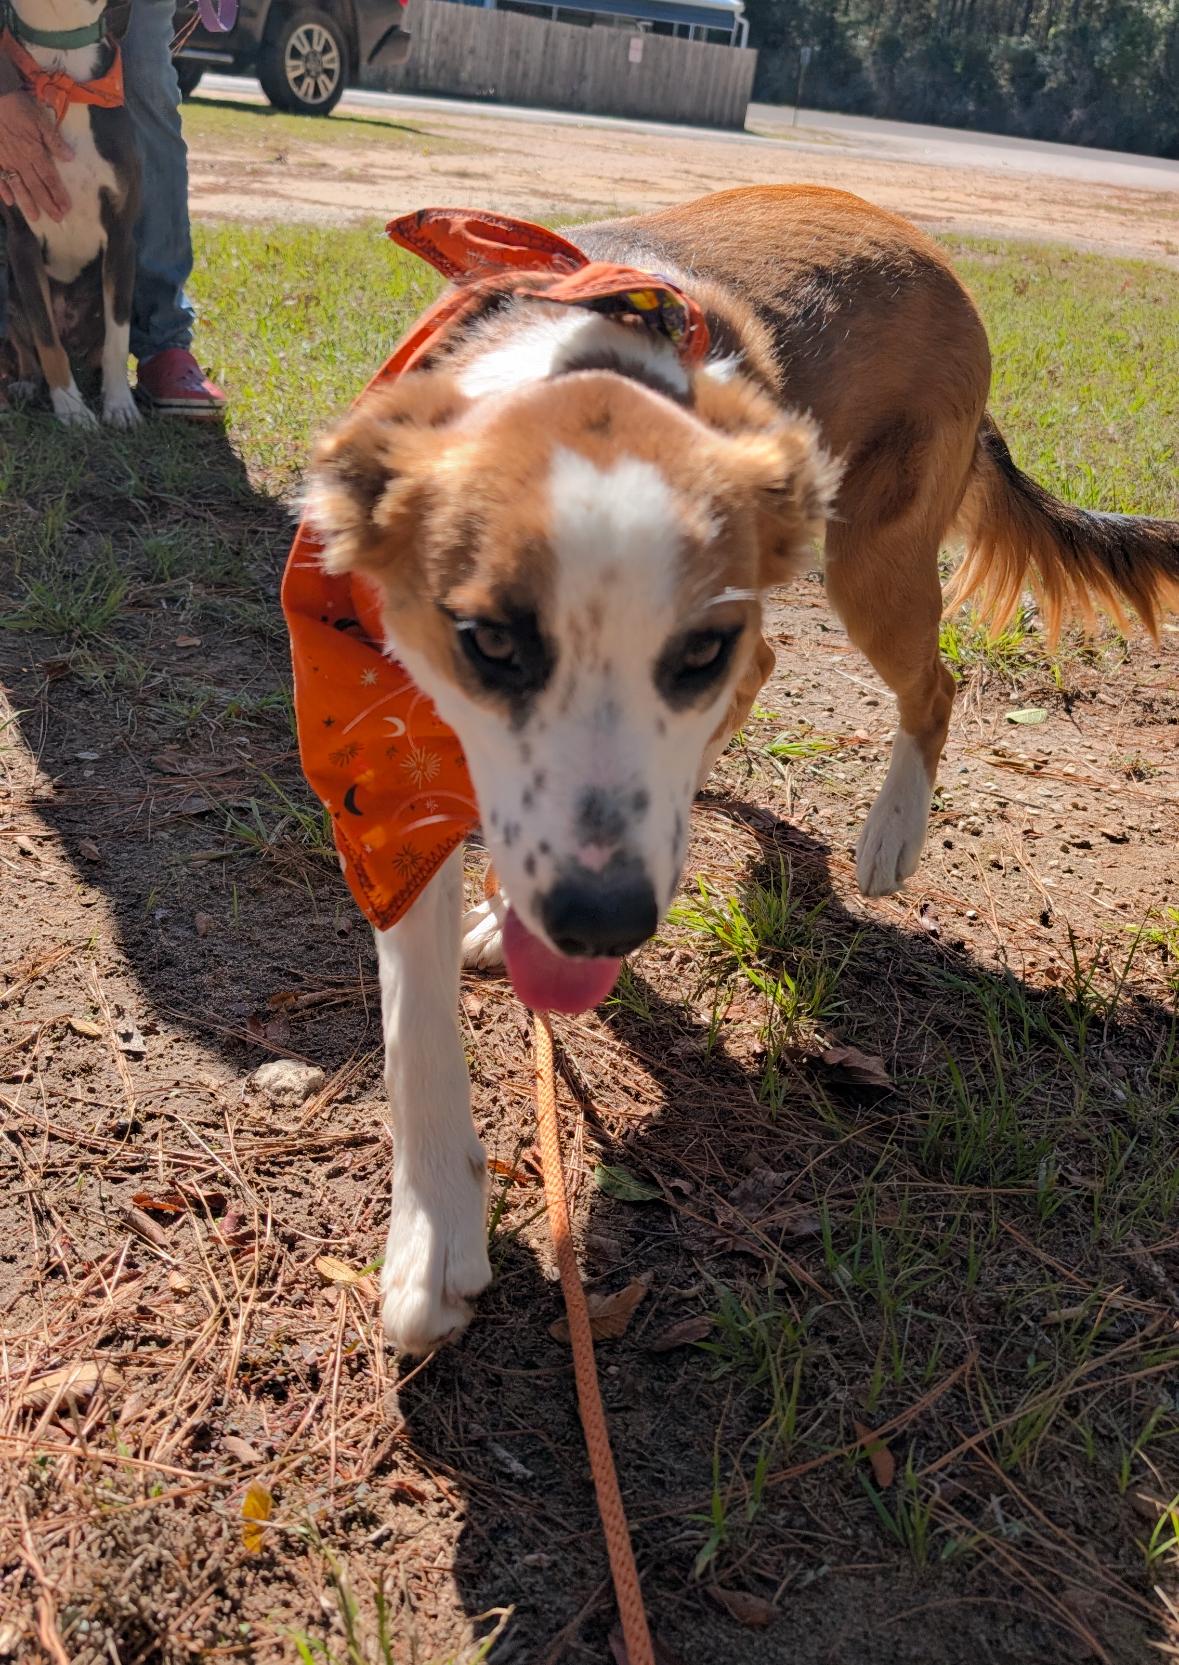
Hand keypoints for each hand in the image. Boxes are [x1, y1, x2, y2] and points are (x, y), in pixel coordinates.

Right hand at [0, 90, 72, 221]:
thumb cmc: (19, 105)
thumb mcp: (41, 120)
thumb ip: (54, 140)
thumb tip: (70, 158)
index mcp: (35, 151)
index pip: (50, 178)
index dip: (59, 194)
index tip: (67, 208)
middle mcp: (21, 160)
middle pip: (36, 186)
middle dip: (47, 204)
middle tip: (57, 219)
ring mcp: (5, 160)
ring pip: (18, 185)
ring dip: (27, 203)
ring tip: (35, 218)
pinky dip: (3, 189)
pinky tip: (9, 201)